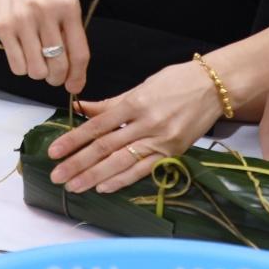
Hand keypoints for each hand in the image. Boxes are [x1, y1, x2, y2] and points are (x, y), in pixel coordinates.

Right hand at [0, 0, 89, 91]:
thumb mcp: (65, 1)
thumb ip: (71, 31)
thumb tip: (73, 71)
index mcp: (68, 8)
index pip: (79, 53)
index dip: (78, 77)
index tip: (74, 86)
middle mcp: (47, 13)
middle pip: (58, 65)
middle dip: (57, 78)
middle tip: (54, 76)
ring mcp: (23, 20)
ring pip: (36, 70)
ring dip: (38, 74)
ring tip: (37, 63)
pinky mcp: (3, 26)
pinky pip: (16, 65)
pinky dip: (22, 68)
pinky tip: (23, 55)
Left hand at [46, 59, 222, 193]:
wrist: (215, 87)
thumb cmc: (176, 81)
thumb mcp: (140, 86)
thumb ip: (110, 103)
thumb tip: (80, 108)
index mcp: (134, 103)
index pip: (97, 126)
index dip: (73, 140)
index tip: (54, 151)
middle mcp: (146, 123)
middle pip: (105, 147)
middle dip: (78, 163)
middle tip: (57, 176)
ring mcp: (160, 140)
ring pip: (121, 162)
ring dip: (94, 176)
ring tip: (74, 186)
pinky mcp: (173, 152)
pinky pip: (144, 169)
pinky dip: (123, 180)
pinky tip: (104, 187)